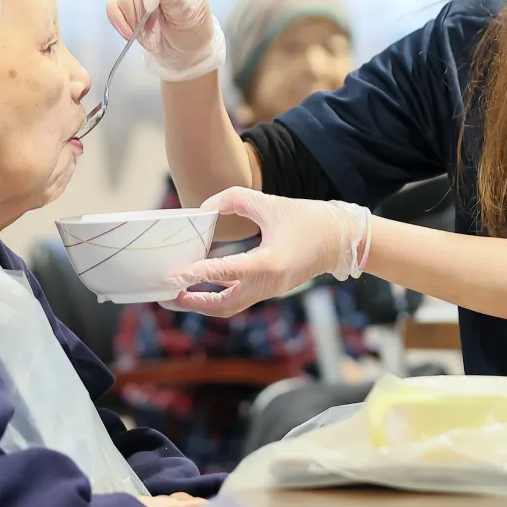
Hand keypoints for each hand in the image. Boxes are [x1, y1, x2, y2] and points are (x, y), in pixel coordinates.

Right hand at [107, 0, 222, 79]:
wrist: (183, 45)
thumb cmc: (192, 27)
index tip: (151, 7)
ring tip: (152, 36)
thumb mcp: (190, 16)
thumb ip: (178, 1)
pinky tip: (133, 34)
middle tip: (157, 32)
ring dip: (136, 23)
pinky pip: (113, 7)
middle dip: (145, 15)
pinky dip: (121, 23)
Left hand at [164, 187, 369, 316]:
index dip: (198, 273)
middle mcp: (268, 283)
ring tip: (177, 293)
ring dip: (202, 302)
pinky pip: (239, 298)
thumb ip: (235, 200)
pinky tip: (200, 283)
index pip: (227, 272)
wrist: (341, 240)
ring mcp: (270, 290)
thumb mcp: (270, 203)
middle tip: (165, 293)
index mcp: (270, 263)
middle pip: (223, 305)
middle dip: (192, 302)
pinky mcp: (271, 289)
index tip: (173, 275)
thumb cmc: (307, 219)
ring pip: (230, 306)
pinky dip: (217, 294)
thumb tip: (205, 209)